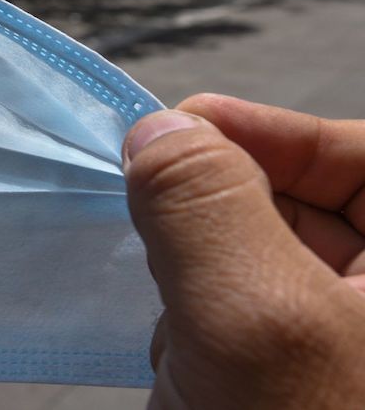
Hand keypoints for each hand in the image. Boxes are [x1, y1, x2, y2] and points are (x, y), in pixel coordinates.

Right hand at [123, 94, 364, 408]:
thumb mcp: (251, 312)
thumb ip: (204, 203)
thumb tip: (158, 129)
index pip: (358, 156)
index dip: (274, 132)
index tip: (183, 128)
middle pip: (301, 201)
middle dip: (223, 210)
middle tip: (167, 227)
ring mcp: (331, 341)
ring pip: (251, 258)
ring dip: (199, 273)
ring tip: (187, 327)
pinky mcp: (281, 377)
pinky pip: (230, 315)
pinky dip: (194, 323)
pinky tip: (185, 362)